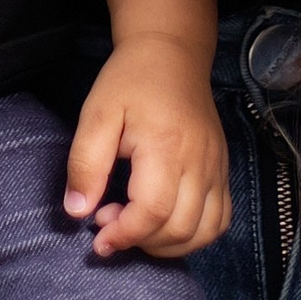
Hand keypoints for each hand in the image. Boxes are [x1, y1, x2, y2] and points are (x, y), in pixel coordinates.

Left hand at [65, 36, 231, 259]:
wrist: (171, 54)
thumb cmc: (130, 80)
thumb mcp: (96, 113)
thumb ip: (85, 164)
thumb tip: (78, 211)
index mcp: (166, 145)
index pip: (153, 211)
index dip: (124, 235)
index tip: (98, 237)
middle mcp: (199, 161)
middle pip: (180, 229)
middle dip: (141, 242)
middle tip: (111, 222)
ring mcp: (216, 167)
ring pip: (206, 232)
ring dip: (169, 245)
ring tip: (138, 227)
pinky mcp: (222, 169)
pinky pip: (220, 219)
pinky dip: (195, 235)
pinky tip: (166, 223)